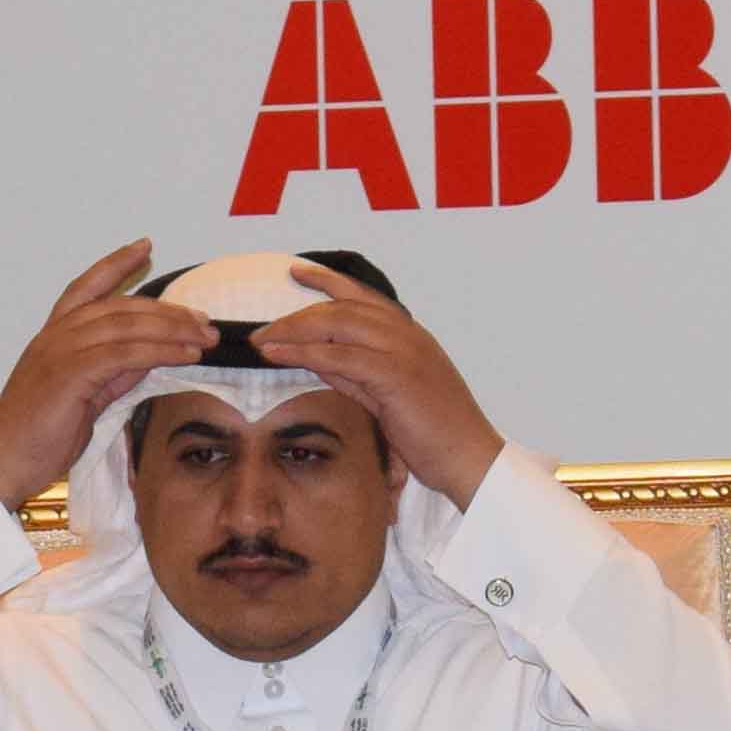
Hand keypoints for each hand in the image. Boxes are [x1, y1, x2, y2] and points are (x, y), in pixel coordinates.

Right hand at [0, 241, 217, 502]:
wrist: (4, 463)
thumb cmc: (38, 437)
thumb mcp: (84, 397)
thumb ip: (113, 372)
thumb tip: (149, 355)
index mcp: (53, 336)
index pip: (86, 287)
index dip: (115, 265)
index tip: (144, 246)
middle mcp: (55, 335)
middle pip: (119, 306)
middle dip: (166, 310)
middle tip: (203, 320)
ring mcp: (60, 350)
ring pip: (125, 325)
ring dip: (171, 328)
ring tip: (204, 336)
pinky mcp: (70, 372)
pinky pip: (125, 353)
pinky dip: (160, 350)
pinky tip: (185, 354)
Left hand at [248, 266, 500, 503]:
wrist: (470, 457)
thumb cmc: (433, 433)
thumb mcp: (386, 395)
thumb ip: (353, 372)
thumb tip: (315, 356)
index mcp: (408, 335)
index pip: (362, 296)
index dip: (327, 280)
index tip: (296, 272)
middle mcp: (406, 334)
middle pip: (341, 307)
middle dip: (296, 314)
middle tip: (260, 328)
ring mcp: (403, 350)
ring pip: (338, 323)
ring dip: (293, 329)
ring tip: (262, 341)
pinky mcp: (396, 374)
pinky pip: (341, 355)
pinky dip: (305, 353)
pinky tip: (280, 355)